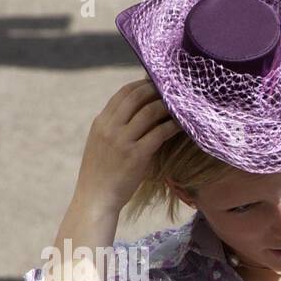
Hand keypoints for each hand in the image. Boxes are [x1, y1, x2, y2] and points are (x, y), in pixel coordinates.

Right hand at [75, 78, 182, 212]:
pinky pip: (159, 133)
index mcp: (101, 122)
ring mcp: (123, 140)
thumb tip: (134, 116)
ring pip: (149, 112)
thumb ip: (114, 128)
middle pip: (137, 97)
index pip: (123, 94)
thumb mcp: (101, 144)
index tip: (158, 83)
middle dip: (156, 90)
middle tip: (173, 90)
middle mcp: (110, 127)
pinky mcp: (136, 155)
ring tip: (181, 105)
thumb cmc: (102, 173)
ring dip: (167, 106)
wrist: (96, 197)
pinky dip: (173, 126)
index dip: (142, 85)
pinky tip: (183, 125)